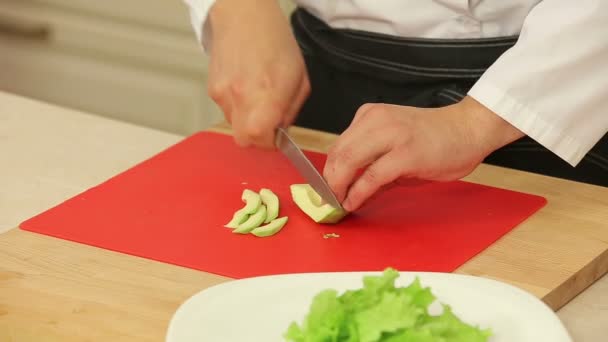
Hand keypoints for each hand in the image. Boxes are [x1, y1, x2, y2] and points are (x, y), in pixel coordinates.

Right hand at [206, 0, 309, 147]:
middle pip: (244, 140)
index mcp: (267, 97)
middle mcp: (241, 99)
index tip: (277, 134)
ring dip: (246, 118)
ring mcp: (223, 95)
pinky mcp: (212, 89)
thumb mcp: (299, 78)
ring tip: (256, 93)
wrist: (243, 16)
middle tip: (267, 121)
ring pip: (234, 125)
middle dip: (257, 137)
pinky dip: (236, 105)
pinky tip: (244, 84)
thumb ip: (291, 110)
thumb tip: (282, 129)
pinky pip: (225, 109)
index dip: (271, 142)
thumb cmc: (275, 41)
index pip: (261, 140)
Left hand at [323, 96, 524, 210]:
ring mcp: (391, 135)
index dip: (327, 172)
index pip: (338, 146)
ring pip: (348, 162)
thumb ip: (371, 166)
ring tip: (338, 204)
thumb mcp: (396, 147)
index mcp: (370, 116)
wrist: (469, 129)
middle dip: (328, 182)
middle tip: (327, 201)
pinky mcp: (405, 154)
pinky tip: (354, 202)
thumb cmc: (436, 139)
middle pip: (337, 154)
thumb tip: (350, 192)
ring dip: (338, 188)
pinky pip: (371, 176)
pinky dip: (358, 192)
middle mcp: (376, 120)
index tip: (324, 191)